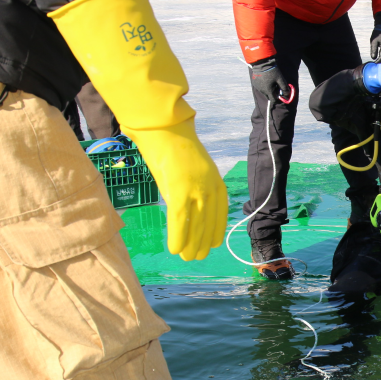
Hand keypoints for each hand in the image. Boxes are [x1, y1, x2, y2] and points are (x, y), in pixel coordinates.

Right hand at [47, 0, 226, 260]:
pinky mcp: (181, 188)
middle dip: (204, 240)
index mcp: (213, 177)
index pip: (220, 209)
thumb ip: (188, 183)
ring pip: (196, 223)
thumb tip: (183, 201)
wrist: (159, 122)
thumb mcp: (184, 164)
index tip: (214, 242)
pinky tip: (175, 249)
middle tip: (198, 256)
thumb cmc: (167, 141)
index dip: (216, 227)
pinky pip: (181, 219)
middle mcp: (209, 183)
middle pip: (209, 220)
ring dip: (192, 243)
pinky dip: (178, 236)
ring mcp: (196, 186)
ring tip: (187, 257)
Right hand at [249, 58, 290, 102]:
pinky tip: (265, 79)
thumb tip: (288, 95)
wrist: (262, 63)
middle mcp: (262, 90)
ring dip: (268, 89)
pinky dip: (263, 86)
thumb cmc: (272, 71)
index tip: (280, 95)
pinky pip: (260, 87)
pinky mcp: (254, 83)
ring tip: (271, 81)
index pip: (273, 100)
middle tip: (276, 86)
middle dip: (273, 93)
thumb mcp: (281, 79)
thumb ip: (284, 88)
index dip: (278, 99)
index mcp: (268, 91)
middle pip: (269, 96)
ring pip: (264, 92)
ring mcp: (257, 87)